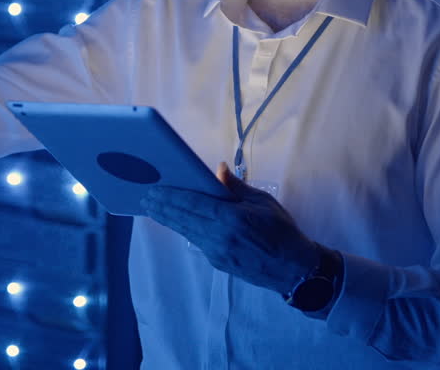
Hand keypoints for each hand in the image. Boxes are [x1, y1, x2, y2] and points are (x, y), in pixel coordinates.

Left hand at [139, 161, 319, 295]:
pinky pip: (197, 242)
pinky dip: (184, 230)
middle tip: (146, 198)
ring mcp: (216, 252)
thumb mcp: (263, 202)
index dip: (170, 196)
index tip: (154, 190)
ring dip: (169, 219)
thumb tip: (218, 169)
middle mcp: (218, 236)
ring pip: (186, 232)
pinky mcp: (217, 262)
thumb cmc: (282, 231)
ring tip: (153, 209)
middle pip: (183, 219)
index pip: (192, 203)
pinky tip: (177, 223)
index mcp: (230, 218)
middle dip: (163, 207)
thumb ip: (236, 187)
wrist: (293, 270)